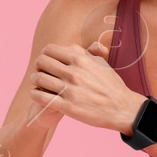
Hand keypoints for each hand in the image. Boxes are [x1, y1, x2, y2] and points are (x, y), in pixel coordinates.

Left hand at [29, 40, 147, 133]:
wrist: (121, 108)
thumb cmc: (111, 86)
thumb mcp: (101, 64)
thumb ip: (85, 53)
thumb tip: (71, 47)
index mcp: (80, 59)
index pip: (49, 49)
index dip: (45, 54)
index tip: (46, 61)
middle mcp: (74, 72)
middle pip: (41, 62)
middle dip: (38, 66)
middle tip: (41, 72)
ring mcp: (69, 90)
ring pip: (39, 79)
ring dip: (35, 80)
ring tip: (38, 84)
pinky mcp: (67, 106)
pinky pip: (41, 97)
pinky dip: (35, 94)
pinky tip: (38, 95)